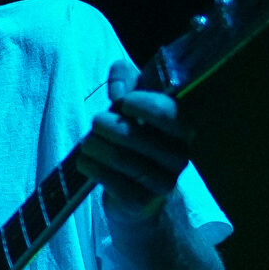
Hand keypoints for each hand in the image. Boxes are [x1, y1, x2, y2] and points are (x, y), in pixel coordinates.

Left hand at [79, 62, 193, 220]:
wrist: (140, 202)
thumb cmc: (137, 148)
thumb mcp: (135, 115)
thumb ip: (129, 87)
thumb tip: (119, 67)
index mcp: (183, 130)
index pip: (169, 112)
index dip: (140, 103)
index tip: (124, 101)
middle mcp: (179, 156)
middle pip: (134, 134)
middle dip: (105, 124)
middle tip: (97, 122)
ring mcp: (162, 182)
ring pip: (118, 157)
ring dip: (94, 145)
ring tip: (88, 142)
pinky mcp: (140, 202)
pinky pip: (108, 179)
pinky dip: (90, 166)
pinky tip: (86, 161)